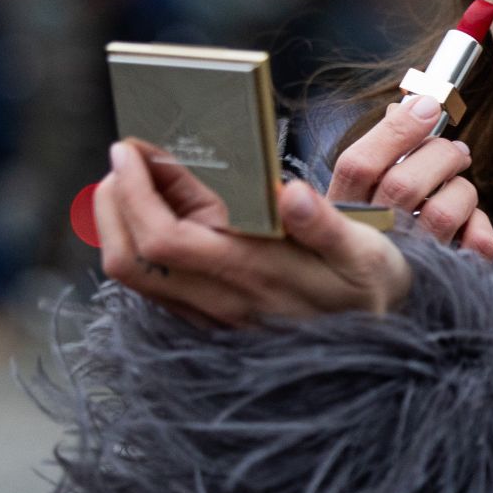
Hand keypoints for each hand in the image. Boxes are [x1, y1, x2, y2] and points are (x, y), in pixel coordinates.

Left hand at [92, 137, 411, 328]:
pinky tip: (158, 213)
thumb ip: (326, 225)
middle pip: (131, 262)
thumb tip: (293, 194)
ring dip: (119, 225)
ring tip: (134, 180)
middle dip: (111, 205)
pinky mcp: (210, 319)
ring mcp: (211, 315)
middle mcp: (222, 301)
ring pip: (134, 278)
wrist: (380, 343)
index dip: (134, 194)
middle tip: (123, 160)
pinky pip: (152, 286)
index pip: (164, 241)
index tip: (130, 149)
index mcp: (254, 275)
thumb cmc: (368, 284)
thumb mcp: (363, 251)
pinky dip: (138, 244)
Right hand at [329, 95, 492, 260]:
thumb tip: (409, 108)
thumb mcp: (359, 192)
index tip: (427, 105)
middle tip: (454, 151)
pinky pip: (474, 246)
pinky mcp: (444, 276)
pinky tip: (469, 221)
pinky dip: (480, 226)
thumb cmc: (372, 229)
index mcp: (344, 210)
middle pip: (404, 185)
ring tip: (458, 183)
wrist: (373, 290)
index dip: (396, 130)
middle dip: (439, 154)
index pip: (359, 165)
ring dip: (461, 189)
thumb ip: (380, 152)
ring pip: (443, 213)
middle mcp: (373, 238)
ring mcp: (409, 261)